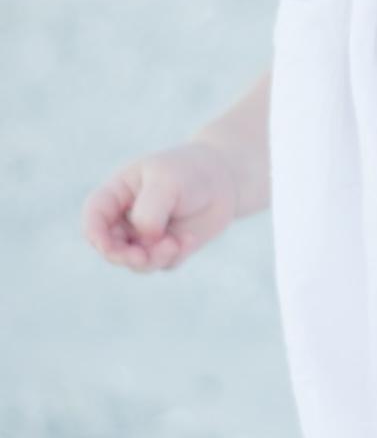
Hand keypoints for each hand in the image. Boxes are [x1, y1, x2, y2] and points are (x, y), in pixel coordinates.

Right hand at [81, 141, 238, 273]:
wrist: (222, 180)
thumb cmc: (188, 172)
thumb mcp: (166, 181)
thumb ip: (150, 210)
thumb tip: (146, 239)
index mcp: (116, 195)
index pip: (94, 217)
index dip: (95, 235)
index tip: (107, 246)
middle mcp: (126, 219)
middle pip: (111, 247)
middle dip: (123, 256)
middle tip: (142, 257)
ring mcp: (145, 237)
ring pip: (137, 262)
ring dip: (153, 258)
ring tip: (175, 243)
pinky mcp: (167, 250)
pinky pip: (164, 264)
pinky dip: (175, 256)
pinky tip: (190, 238)